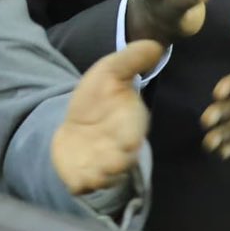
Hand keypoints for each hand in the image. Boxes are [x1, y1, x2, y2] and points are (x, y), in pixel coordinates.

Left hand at [51, 38, 162, 193]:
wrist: (75, 124)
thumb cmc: (98, 99)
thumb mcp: (110, 72)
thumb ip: (130, 59)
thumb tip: (156, 44)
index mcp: (129, 126)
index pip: (135, 137)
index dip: (132, 140)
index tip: (129, 140)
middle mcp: (118, 151)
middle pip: (122, 164)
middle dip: (116, 163)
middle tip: (110, 162)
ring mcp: (99, 166)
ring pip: (103, 179)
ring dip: (99, 177)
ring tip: (92, 172)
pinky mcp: (80, 177)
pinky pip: (81, 186)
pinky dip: (78, 184)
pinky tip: (74, 178)